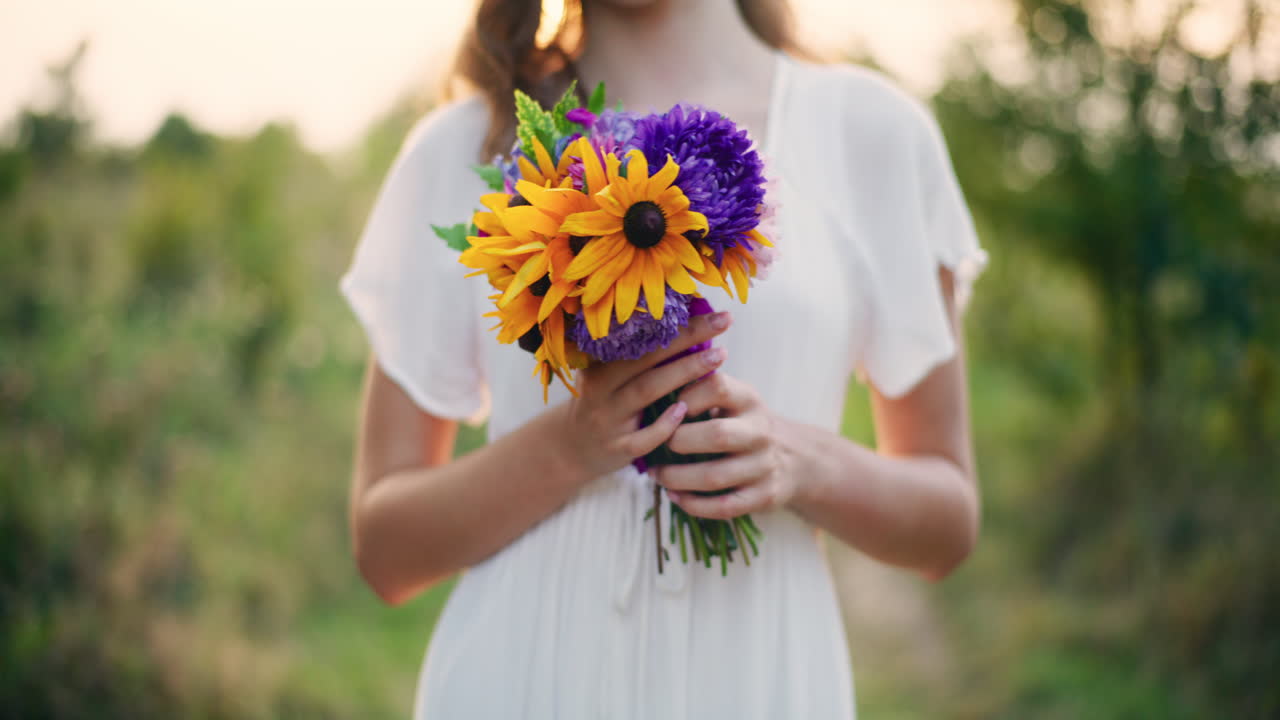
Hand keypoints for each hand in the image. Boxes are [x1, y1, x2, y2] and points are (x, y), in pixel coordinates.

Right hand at [556, 311, 733, 479]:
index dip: (678, 324)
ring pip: (646, 391)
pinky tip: (683, 410)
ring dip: (683, 372)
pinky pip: (642, 437)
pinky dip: (662, 425)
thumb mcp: (608, 377)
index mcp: (601, 365)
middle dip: (687, 339)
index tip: (714, 312)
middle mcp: (602, 388)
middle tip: (723, 323)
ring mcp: (608, 419)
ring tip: (719, 356)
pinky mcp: (617, 448)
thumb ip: (639, 357)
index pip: (642, 339)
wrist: (572, 448)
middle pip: (647, 360)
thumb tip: (691, 326)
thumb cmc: (604, 404)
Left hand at [654, 370, 797, 519]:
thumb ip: (701, 391)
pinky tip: (675, 496)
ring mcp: (763, 466)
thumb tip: (654, 388)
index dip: (687, 396)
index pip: (718, 387)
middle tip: (657, 445)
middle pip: (717, 435)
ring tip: (656, 474)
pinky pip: (722, 507)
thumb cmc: (743, 423)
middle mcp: (760, 431)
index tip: (668, 408)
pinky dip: (692, 504)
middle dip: (678, 441)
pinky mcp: (763, 496)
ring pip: (714, 477)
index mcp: (749, 400)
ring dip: (676, 478)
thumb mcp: (733, 399)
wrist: (794, 457)